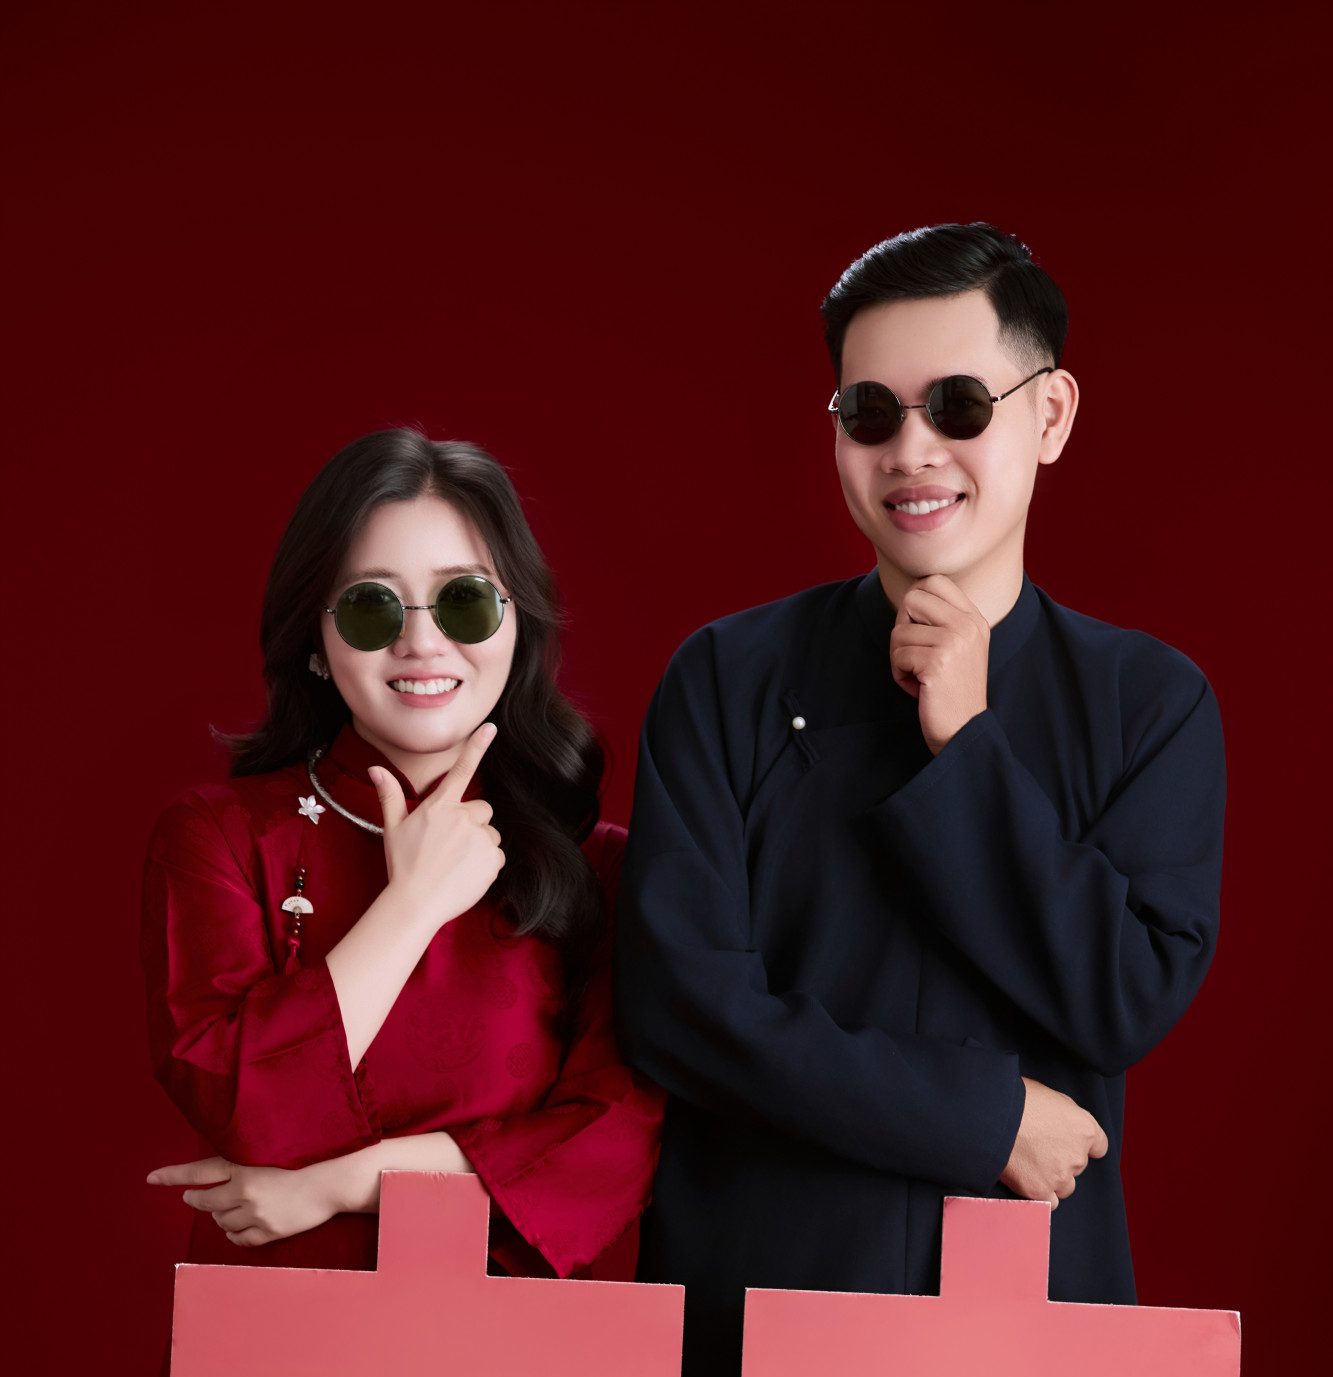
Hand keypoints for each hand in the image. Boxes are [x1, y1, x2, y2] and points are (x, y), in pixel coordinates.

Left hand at [146, 1156, 341, 1246]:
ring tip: (237, 1205)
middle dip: (197, 1199)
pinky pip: (238, 1239)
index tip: (151, 1178)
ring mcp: (255, 1213)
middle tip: (195, 1198)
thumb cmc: (304, 1160)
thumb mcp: (270, 1154)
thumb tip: (214, 1177)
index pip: (199, 1171)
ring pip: (221, 1221)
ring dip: (222, 1215)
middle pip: (205, 1201)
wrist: (332, 1179)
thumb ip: (242, 1164)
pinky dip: (236, 1233)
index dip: (173, 1175)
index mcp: (244, 1166)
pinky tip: (244, 1224)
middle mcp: (245, 1190)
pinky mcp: (267, 1231)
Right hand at [371, 722, 504, 928]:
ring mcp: (480, 839)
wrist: (416, 903)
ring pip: (489, 834)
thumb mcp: (393, 828)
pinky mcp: (492, 859)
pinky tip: (465, 875)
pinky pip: (496, 856)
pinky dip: (485, 864)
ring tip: (455, 863)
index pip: (462, 770)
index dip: (477, 746)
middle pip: (481, 810)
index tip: (491, 728)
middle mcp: (463, 818)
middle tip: (450, 844)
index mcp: (440, 806)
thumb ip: (390, 795)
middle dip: (471, 822)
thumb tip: (374, 768)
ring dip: (478, 845)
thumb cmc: (403, 865)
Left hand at [889, 575, 989, 753]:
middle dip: (902, 628)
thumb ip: (941, 619)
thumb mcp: (957, 647)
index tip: (918, 630)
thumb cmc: (951, 691)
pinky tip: (918, 689)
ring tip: (919, 676)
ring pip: (899, 631)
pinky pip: (897, 656)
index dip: (914, 603)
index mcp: (974, 618)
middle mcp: (968, 625)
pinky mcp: (938, 661)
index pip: (934, 581)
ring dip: (899, 658)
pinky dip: (899, 675)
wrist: (963, 731)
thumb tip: (908, 596)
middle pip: (912, 599)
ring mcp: (955, 641)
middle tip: (913, 653)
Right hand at [1000, 1077, 1108, 1207]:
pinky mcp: (1040, 1191)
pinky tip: (1027, 1180)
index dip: (1082, 1145)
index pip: (1099, 1146)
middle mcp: (1077, 1155)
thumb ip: (1064, 1115)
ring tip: (1030, 1164)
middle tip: (1038, 1147)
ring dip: (1052, 1179)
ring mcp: (1060, 1176)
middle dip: (1061, 1159)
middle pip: (1077, 1166)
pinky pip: (1049, 1202)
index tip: (1069, 1143)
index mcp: (1084, 1128)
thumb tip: (1060, 1122)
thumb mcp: (1050, 1096)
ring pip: (1065, 1186)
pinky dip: (1040, 1194)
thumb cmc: (1017, 1099)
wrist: (992, 1117)